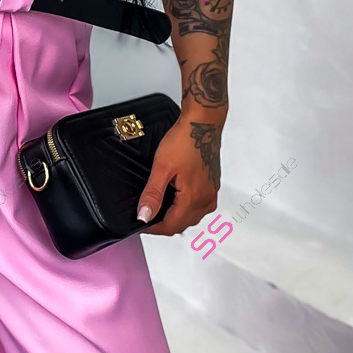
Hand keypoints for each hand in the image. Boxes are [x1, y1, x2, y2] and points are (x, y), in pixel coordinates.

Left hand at [136, 115, 219, 235]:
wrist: (202, 123)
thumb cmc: (185, 141)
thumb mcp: (162, 168)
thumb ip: (153, 194)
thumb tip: (144, 215)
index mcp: (194, 199)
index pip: (171, 226)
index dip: (153, 228)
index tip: (140, 224)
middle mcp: (206, 199)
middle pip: (182, 224)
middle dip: (163, 224)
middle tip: (146, 215)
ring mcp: (211, 193)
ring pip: (191, 216)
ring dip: (174, 216)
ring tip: (157, 207)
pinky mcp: (212, 185)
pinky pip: (198, 206)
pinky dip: (184, 207)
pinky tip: (173, 197)